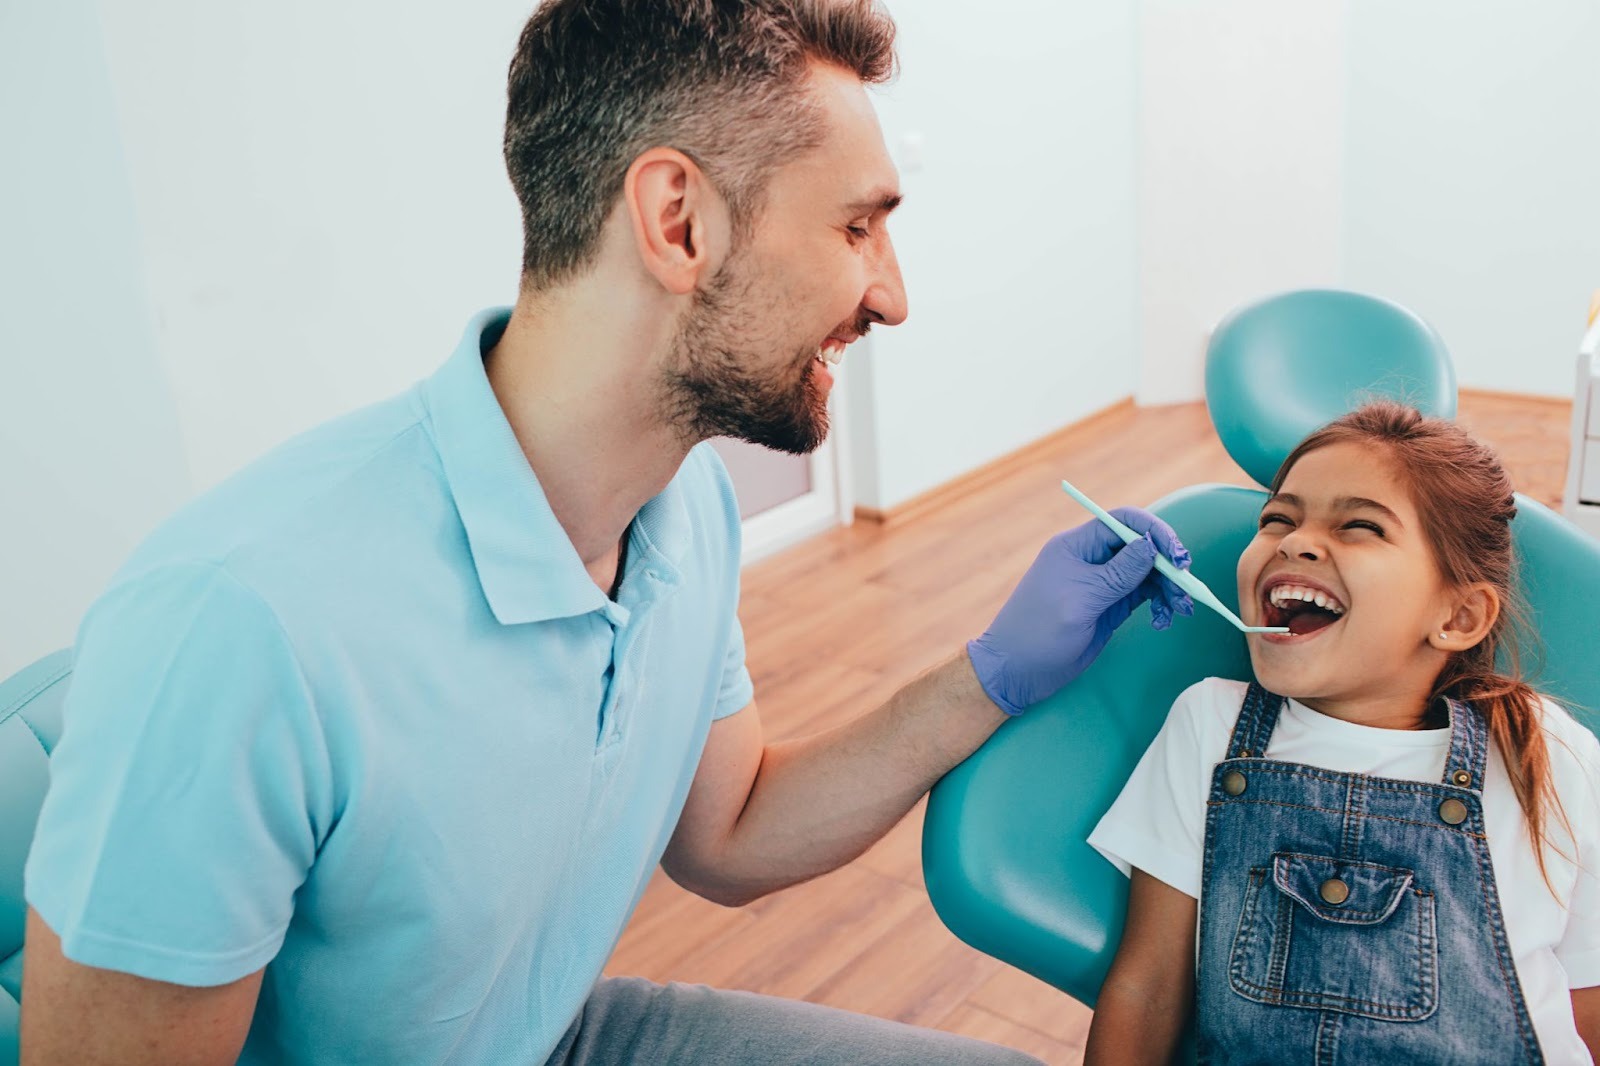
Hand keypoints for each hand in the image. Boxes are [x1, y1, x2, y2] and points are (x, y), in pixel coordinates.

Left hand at [967, 508, 1193, 714]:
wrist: (1016, 671)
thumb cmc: (1038, 632)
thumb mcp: (1081, 601)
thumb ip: (1118, 574)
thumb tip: (1150, 545)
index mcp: (1076, 546)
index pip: (1122, 521)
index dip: (1153, 531)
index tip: (1177, 554)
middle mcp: (1091, 559)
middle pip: (1140, 545)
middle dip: (1167, 563)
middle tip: (1186, 587)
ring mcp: (1102, 582)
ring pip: (1146, 571)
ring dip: (1168, 586)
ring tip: (1179, 609)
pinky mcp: (1110, 604)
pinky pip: (1143, 594)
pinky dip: (1159, 603)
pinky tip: (1162, 619)